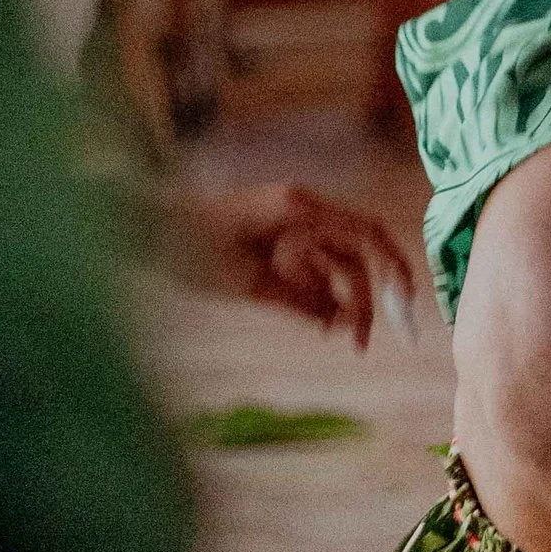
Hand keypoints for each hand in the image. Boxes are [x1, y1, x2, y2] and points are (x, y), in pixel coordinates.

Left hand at [184, 184, 417, 343]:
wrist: (144, 230)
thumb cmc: (190, 250)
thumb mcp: (248, 283)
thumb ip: (300, 297)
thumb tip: (342, 320)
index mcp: (301, 209)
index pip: (368, 235)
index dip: (395, 272)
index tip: (406, 311)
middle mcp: (305, 211)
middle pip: (359, 252)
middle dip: (375, 295)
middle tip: (382, 340)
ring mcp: (293, 224)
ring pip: (339, 263)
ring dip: (349, 300)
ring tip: (348, 342)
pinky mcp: (280, 240)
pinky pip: (316, 266)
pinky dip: (325, 294)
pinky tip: (327, 324)